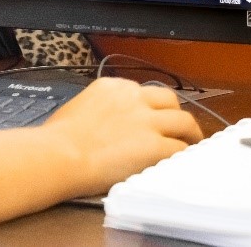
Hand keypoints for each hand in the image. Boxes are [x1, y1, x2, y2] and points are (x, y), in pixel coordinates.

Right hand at [42, 76, 202, 196]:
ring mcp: (147, 121)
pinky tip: (183, 164)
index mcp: (113, 87)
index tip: (154, 118)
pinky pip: (179, 149)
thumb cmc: (59, 138)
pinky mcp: (155, 145)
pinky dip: (184, 156)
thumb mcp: (78, 108)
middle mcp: (133, 98)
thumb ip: (99, 110)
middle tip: (181, 129)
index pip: (143, 92)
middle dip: (176, 114)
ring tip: (192, 145)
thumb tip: (104, 124)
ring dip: (190, 134)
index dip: (152, 107)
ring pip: (184, 121)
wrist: (62, 153)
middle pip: (169, 100)